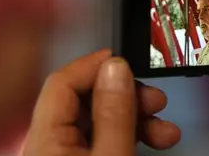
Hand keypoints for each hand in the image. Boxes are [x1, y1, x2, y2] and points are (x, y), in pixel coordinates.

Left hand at [22, 49, 180, 155]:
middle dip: (124, 97)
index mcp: (44, 140)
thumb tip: (116, 69)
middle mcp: (46, 147)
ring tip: (164, 131)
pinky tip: (152, 141)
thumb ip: (114, 115)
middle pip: (82, 102)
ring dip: (132, 120)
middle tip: (155, 100)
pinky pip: (98, 144)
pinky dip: (125, 138)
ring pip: (95, 125)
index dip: (95, 66)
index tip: (128, 62)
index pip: (62, 83)